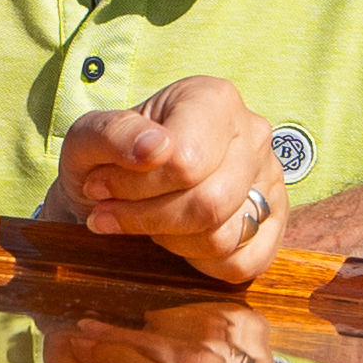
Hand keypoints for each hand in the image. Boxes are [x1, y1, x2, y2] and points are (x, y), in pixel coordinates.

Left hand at [47, 78, 299, 282]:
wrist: (117, 186)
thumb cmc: (107, 158)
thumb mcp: (88, 137)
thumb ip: (114, 134)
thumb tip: (156, 147)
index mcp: (213, 99)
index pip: (186, 161)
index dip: (135, 185)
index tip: (100, 185)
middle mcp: (253, 134)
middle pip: (208, 203)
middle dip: (146, 217)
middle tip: (109, 211)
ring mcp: (270, 180)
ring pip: (224, 237)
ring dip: (167, 239)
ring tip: (140, 220)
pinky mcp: (273, 224)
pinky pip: (240, 263)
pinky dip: (197, 261)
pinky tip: (173, 238)